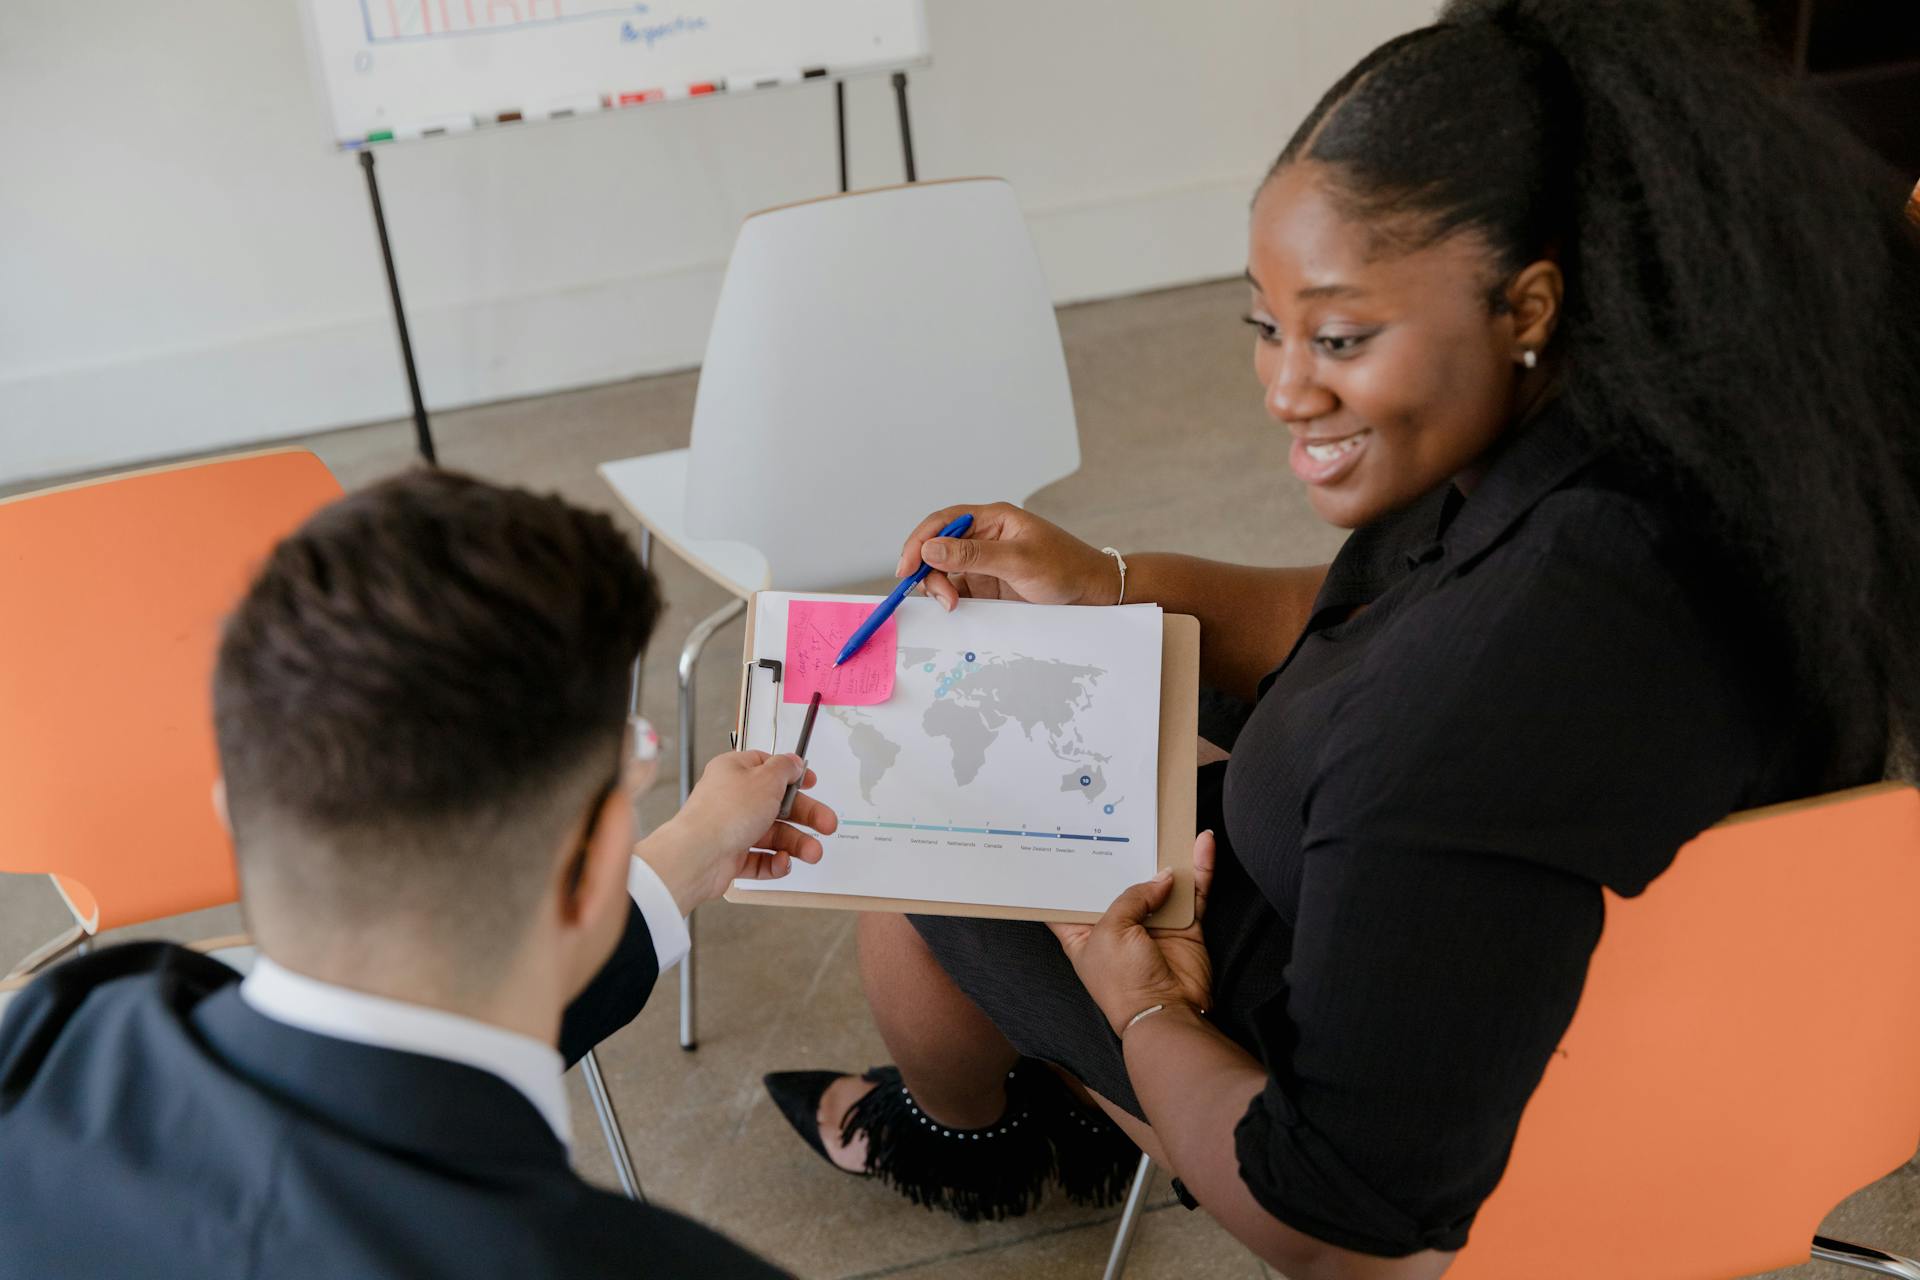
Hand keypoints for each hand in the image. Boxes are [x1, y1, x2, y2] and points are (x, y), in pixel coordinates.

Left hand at [639, 751, 838, 913]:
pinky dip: (774, 862)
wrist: (698, 855)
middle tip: (827, 825)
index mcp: (734, 771)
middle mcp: (731, 799)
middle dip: (805, 817)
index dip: (792, 775)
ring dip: (796, 843)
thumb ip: (785, 768)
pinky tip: (783, 862)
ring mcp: (730, 829)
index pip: (767, 767)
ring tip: (813, 853)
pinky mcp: (729, 857)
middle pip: (777, 805)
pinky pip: (759, 859)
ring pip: (771, 835)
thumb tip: (794, 761)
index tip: (812, 783)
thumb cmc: (726, 812)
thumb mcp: (766, 779)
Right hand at [896, 502, 1119, 610]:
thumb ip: (973, 555)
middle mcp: (984, 537)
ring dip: (940, 587)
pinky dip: (950, 599)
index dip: (919, 541)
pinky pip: (958, 589)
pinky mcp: (988, 585)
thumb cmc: (1065, 568)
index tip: (906, 566)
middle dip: (929, 570)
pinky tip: (957, 610)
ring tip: (953, 605)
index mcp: (992, 519)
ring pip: (944, 571)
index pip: (943, 522)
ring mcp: (984, 563)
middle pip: (937, 548)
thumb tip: (930, 549)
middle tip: (940, 597)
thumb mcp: (1019, 560)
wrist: (1093, 594)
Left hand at [1048, 831, 1215, 1036]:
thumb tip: (1162, 877)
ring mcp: (1153, 923)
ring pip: (1161, 880)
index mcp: (1083, 931)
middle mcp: (1117, 924)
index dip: (1068, 870)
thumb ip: (1132, 896)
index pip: (1070, 897)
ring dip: (1167, 854)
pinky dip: (1201, 868)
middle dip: (1124, 852)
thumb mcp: (1111, 930)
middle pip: (1120, 880)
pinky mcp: (1184, 926)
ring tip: (1169, 821)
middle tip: (1126, 815)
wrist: (1167, 1013)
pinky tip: (1203, 843)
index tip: (1066, 838)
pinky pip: (1194, 891)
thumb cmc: (1123, 981)